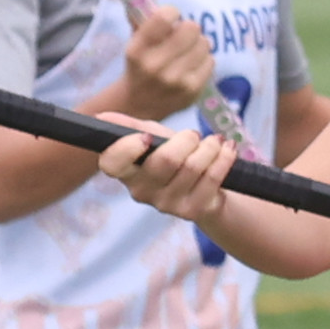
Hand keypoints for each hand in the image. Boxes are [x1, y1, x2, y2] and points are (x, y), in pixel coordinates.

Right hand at [96, 113, 235, 224]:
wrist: (206, 188)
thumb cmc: (173, 156)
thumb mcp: (152, 137)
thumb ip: (130, 126)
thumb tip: (102, 116)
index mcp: (126, 171)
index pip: (111, 164)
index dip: (128, 148)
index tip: (147, 137)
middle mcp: (141, 191)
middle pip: (165, 161)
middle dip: (186, 140)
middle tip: (194, 134)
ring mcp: (166, 204)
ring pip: (192, 167)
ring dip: (210, 147)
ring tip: (216, 141)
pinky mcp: (191, 211)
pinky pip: (212, 178)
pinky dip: (224, 158)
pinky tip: (228, 150)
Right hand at [110, 5, 218, 123]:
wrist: (140, 104)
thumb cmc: (140, 65)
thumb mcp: (134, 42)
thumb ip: (141, 18)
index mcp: (137, 50)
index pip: (164, 17)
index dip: (172, 13)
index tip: (171, 18)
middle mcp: (156, 66)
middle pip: (191, 29)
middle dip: (189, 28)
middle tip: (184, 34)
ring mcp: (176, 80)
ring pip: (204, 44)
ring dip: (199, 43)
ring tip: (189, 49)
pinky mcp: (193, 91)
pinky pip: (211, 61)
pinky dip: (205, 59)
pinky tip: (193, 64)